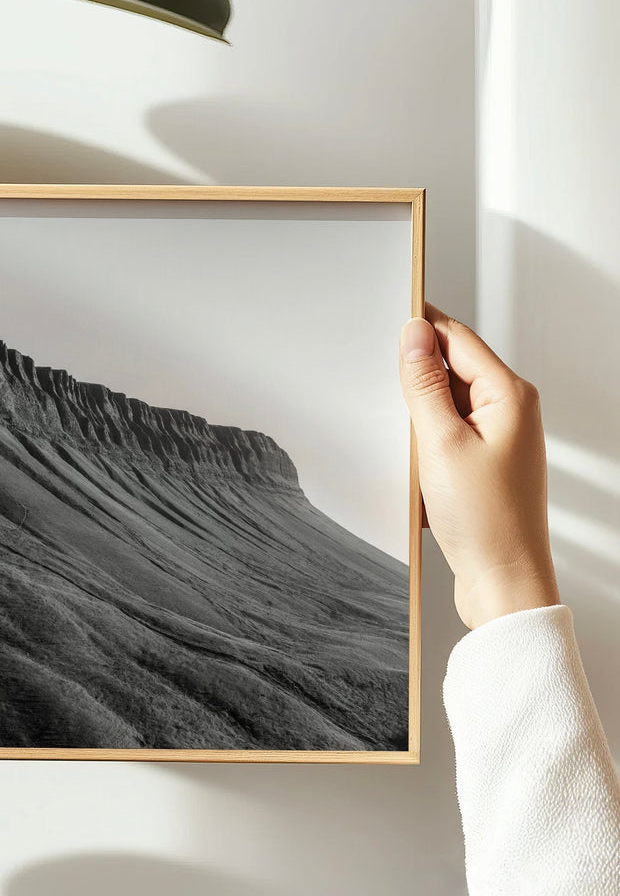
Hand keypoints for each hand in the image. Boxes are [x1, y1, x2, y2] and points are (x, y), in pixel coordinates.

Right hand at [398, 303, 559, 629]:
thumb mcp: (441, 444)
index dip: (421, 326)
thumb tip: (414, 334)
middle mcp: (510, 411)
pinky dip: (425, 440)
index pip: (458, 339)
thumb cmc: (485, 520)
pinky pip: (447, 432)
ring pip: (446, 403)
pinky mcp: (484, 462)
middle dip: (415, 375)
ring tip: (408, 442)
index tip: (387, 314)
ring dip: (418, 414)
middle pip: (452, 368)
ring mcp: (498, 437)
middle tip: (386, 390)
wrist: (503, 580)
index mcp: (509, 396)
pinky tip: (414, 462)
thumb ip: (425, 385)